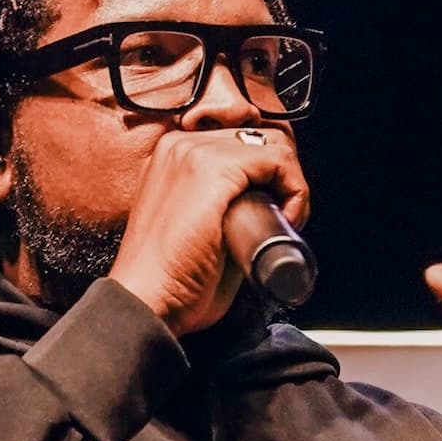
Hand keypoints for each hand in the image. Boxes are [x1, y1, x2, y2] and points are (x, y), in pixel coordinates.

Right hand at [111, 123, 309, 337]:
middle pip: (261, 139)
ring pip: (272, 145)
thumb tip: (266, 206)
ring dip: (291, 183)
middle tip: (282, 219)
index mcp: (173, 157)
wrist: (146, 301)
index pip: (242, 143)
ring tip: (284, 222)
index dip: (270, 175)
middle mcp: (180, 145)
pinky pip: (276, 160)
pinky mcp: (213, 169)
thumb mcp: (196, 230)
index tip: (275, 211)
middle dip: (283, 177)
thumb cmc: (168, 281)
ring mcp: (194, 152)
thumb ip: (224, 209)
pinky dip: (296, 188)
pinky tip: (287, 218)